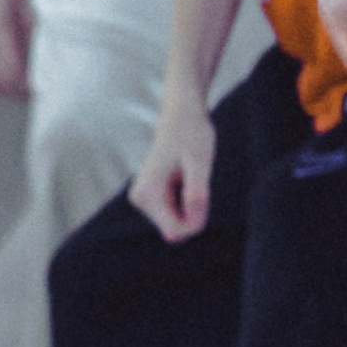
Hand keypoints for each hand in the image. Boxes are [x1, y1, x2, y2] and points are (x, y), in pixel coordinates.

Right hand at [130, 91, 216, 242]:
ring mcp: (145, 200)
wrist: (182, 114)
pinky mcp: (153, 198)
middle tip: (197, 178)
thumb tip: (193, 226)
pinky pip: (179, 215)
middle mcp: (140, 200)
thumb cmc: (192, 134)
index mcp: (147, 194)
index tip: (205, 193)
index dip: (198, 219)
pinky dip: (190, 201)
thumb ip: (196, 194)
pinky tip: (186, 176)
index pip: (177, 231)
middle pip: (178, 230)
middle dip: (195, 211)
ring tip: (190, 174)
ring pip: (179, 224)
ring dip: (193, 204)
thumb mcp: (200, 163)